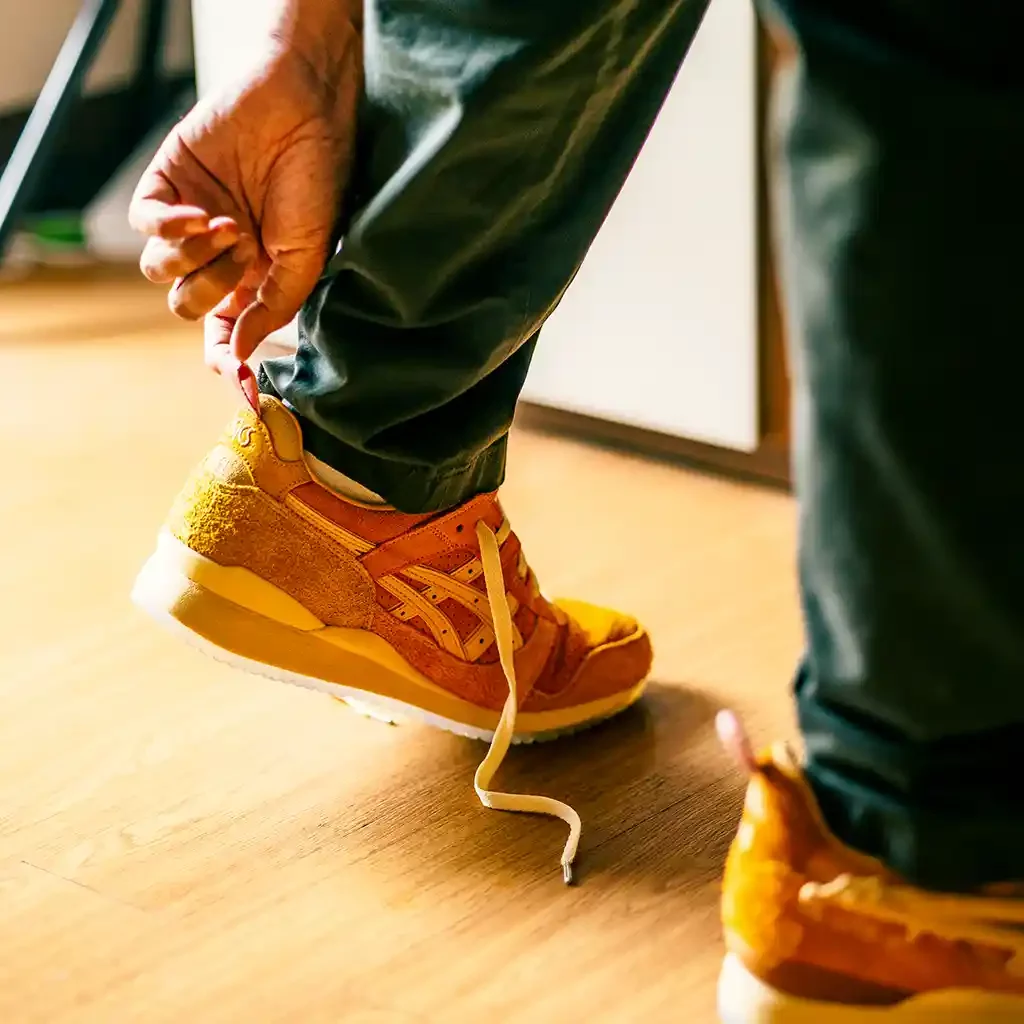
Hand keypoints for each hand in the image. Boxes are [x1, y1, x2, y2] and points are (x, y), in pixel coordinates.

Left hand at [129, 35, 359, 375]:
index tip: (236, 371)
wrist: (304, 110)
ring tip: (230, 225)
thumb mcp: (307, 259)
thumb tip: (242, 355)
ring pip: (159, 269)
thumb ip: (273, 309)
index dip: (225, 354)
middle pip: (185, 304)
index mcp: (252, 278)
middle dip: (213, 287)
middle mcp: (216, 254)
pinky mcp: (167, 183)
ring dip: (194, 256)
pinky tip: (201, 214)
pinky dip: (169, 227)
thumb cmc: (317, 183)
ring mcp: (189, 219)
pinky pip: (146, 223)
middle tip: (248, 250)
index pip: (224, 329)